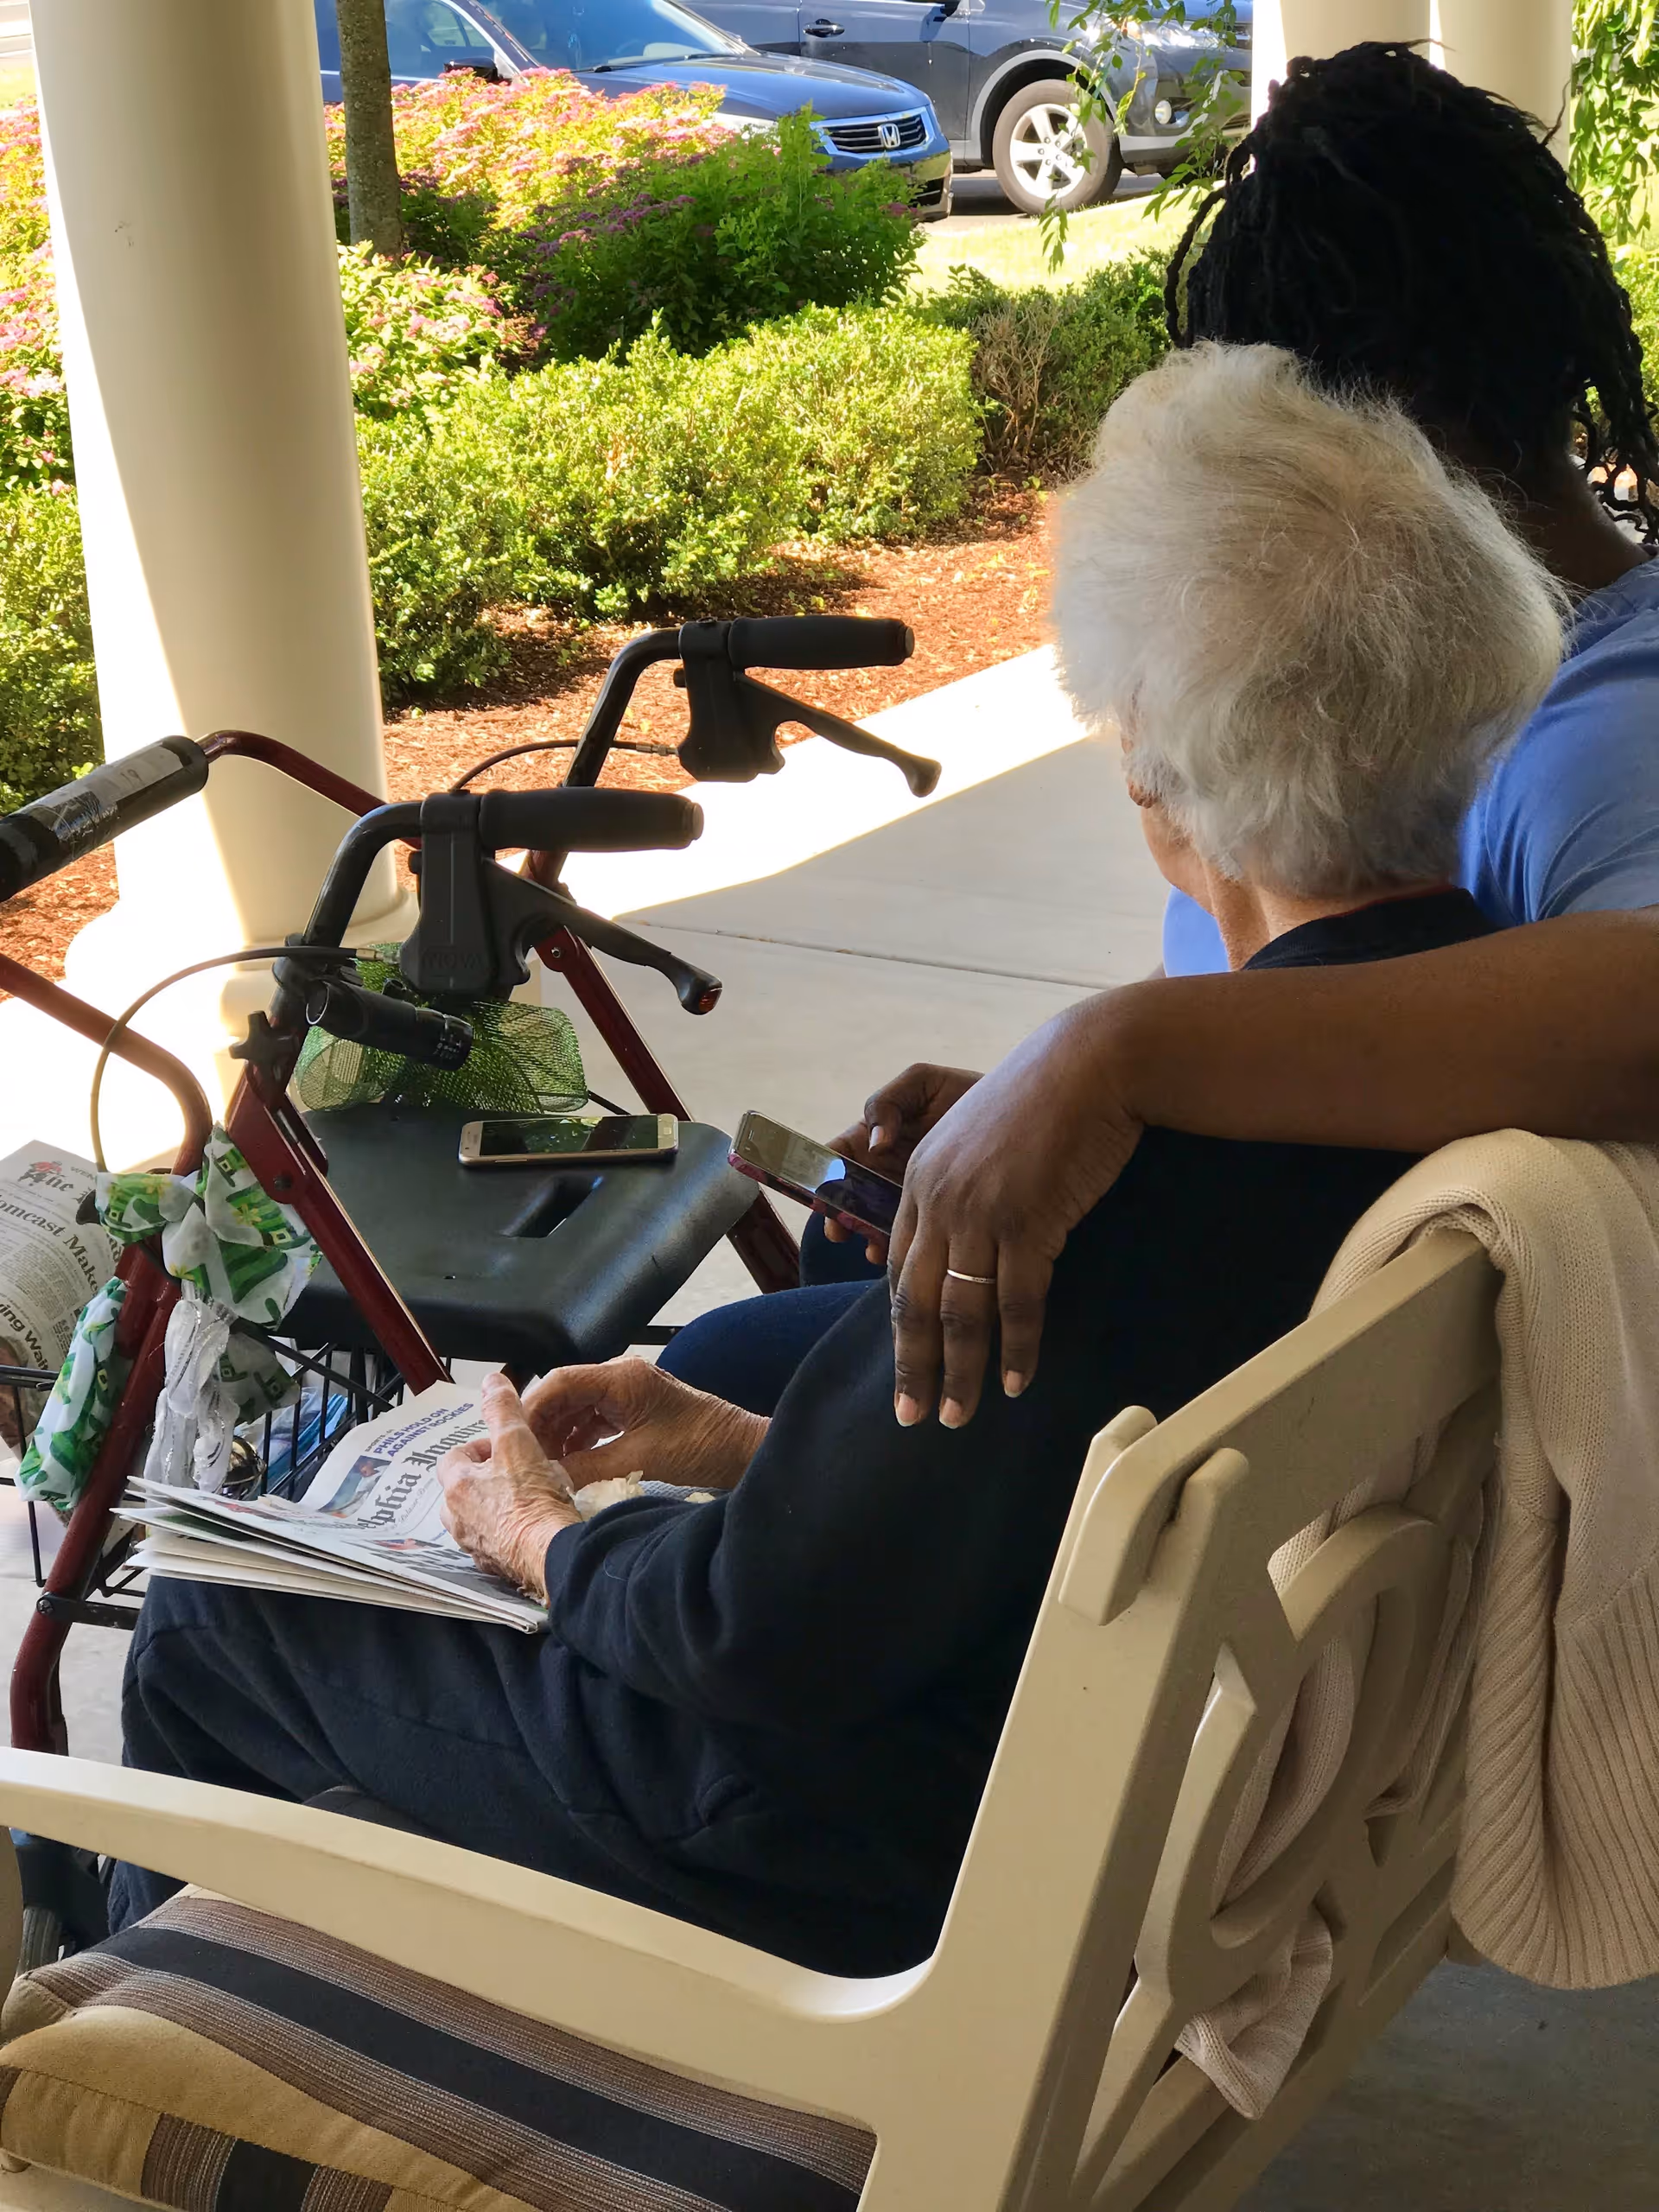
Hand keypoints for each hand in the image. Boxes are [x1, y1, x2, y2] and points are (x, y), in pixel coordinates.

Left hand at [436, 1372, 579, 1601]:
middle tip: (515, 1474)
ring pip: (475, 1519)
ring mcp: (475, 1545)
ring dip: (493, 1508)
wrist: (551, 1553)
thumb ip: (503, 1409)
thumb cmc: (533, 1500)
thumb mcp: (519, 1442)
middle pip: (461, 1491)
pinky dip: (506, 1534)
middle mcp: (458, 1518)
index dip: (479, 1448)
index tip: (503, 1448)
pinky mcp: (495, 1566)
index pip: (453, 1458)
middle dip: (484, 1480)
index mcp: (459, 1486)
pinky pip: (493, 1545)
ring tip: (524, 1500)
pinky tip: (531, 1527)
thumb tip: (491, 1380)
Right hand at [523, 1358, 766, 1493]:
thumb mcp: (639, 1458)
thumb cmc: (702, 1446)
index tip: (512, 1438)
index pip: (560, 1382)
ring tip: (543, 1465)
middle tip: (523, 1457)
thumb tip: (547, 1476)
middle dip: (542, 1425)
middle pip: (564, 1393)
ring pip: (577, 1408)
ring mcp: (627, 1392)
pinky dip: (579, 1440)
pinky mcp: (634, 1409)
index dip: (532, 1409)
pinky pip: (594, 1419)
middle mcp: (621, 1376)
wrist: (742, 1450)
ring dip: (559, 1435)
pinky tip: (568, 1463)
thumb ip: (588, 1465)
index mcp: (621, 1376)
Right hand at [823, 1063, 982, 1258]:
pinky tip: (898, 1254)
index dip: (823, 1177)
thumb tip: (874, 1144)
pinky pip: (909, 1236)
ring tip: (872, 1248)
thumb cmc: (965, 1092)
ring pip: (874, 1222)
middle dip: (840, 1216)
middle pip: (849, 1197)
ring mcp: (907, 1195)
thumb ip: (887, 1103)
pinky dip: (898, 1248)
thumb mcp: (921, 1083)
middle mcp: (885, 1168)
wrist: (1022, 1112)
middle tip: (841, 1231)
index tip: (823, 1196)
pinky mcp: (933, 1216)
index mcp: (874, 1135)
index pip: (838, 1157)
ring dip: (866, 1237)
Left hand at [887, 1001, 1143, 1427]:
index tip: (905, 1369)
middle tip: (914, 1418)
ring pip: (960, 1309)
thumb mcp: (985, 1144)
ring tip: (959, 1416)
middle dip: (914, 1366)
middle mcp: (938, 1199)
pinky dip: (1015, 1347)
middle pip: (915, 1300)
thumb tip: (970, 1255)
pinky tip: (1016, 1381)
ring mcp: (979, 1210)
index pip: (900, 1269)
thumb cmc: (1045, 1105)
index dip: (901, 1327)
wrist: (1090, 1065)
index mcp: (920, 1180)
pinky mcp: (1026, 1219)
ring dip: (961, 1371)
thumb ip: (966, 1194)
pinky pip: (1016, 1300)